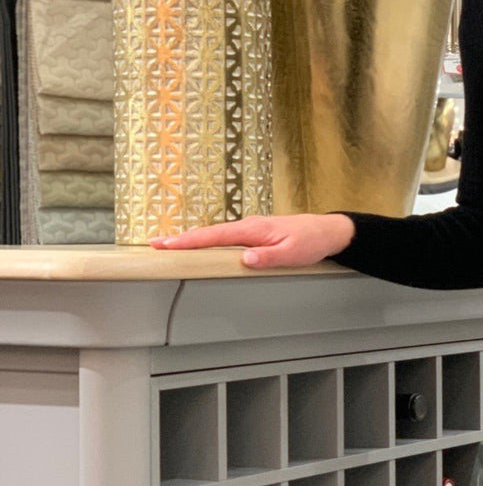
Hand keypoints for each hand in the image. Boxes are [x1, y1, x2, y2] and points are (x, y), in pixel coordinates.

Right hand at [149, 213, 355, 268]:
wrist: (325, 230)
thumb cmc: (310, 241)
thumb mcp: (292, 253)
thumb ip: (268, 257)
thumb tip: (245, 259)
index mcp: (252, 230)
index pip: (214, 236)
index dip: (188, 241)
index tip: (166, 245)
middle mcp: (247, 226)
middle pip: (207, 233)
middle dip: (180, 239)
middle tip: (155, 245)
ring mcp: (248, 229)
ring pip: (214, 235)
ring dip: (191, 240)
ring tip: (168, 246)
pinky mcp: (252, 233)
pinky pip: (223, 237)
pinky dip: (206, 240)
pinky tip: (198, 247)